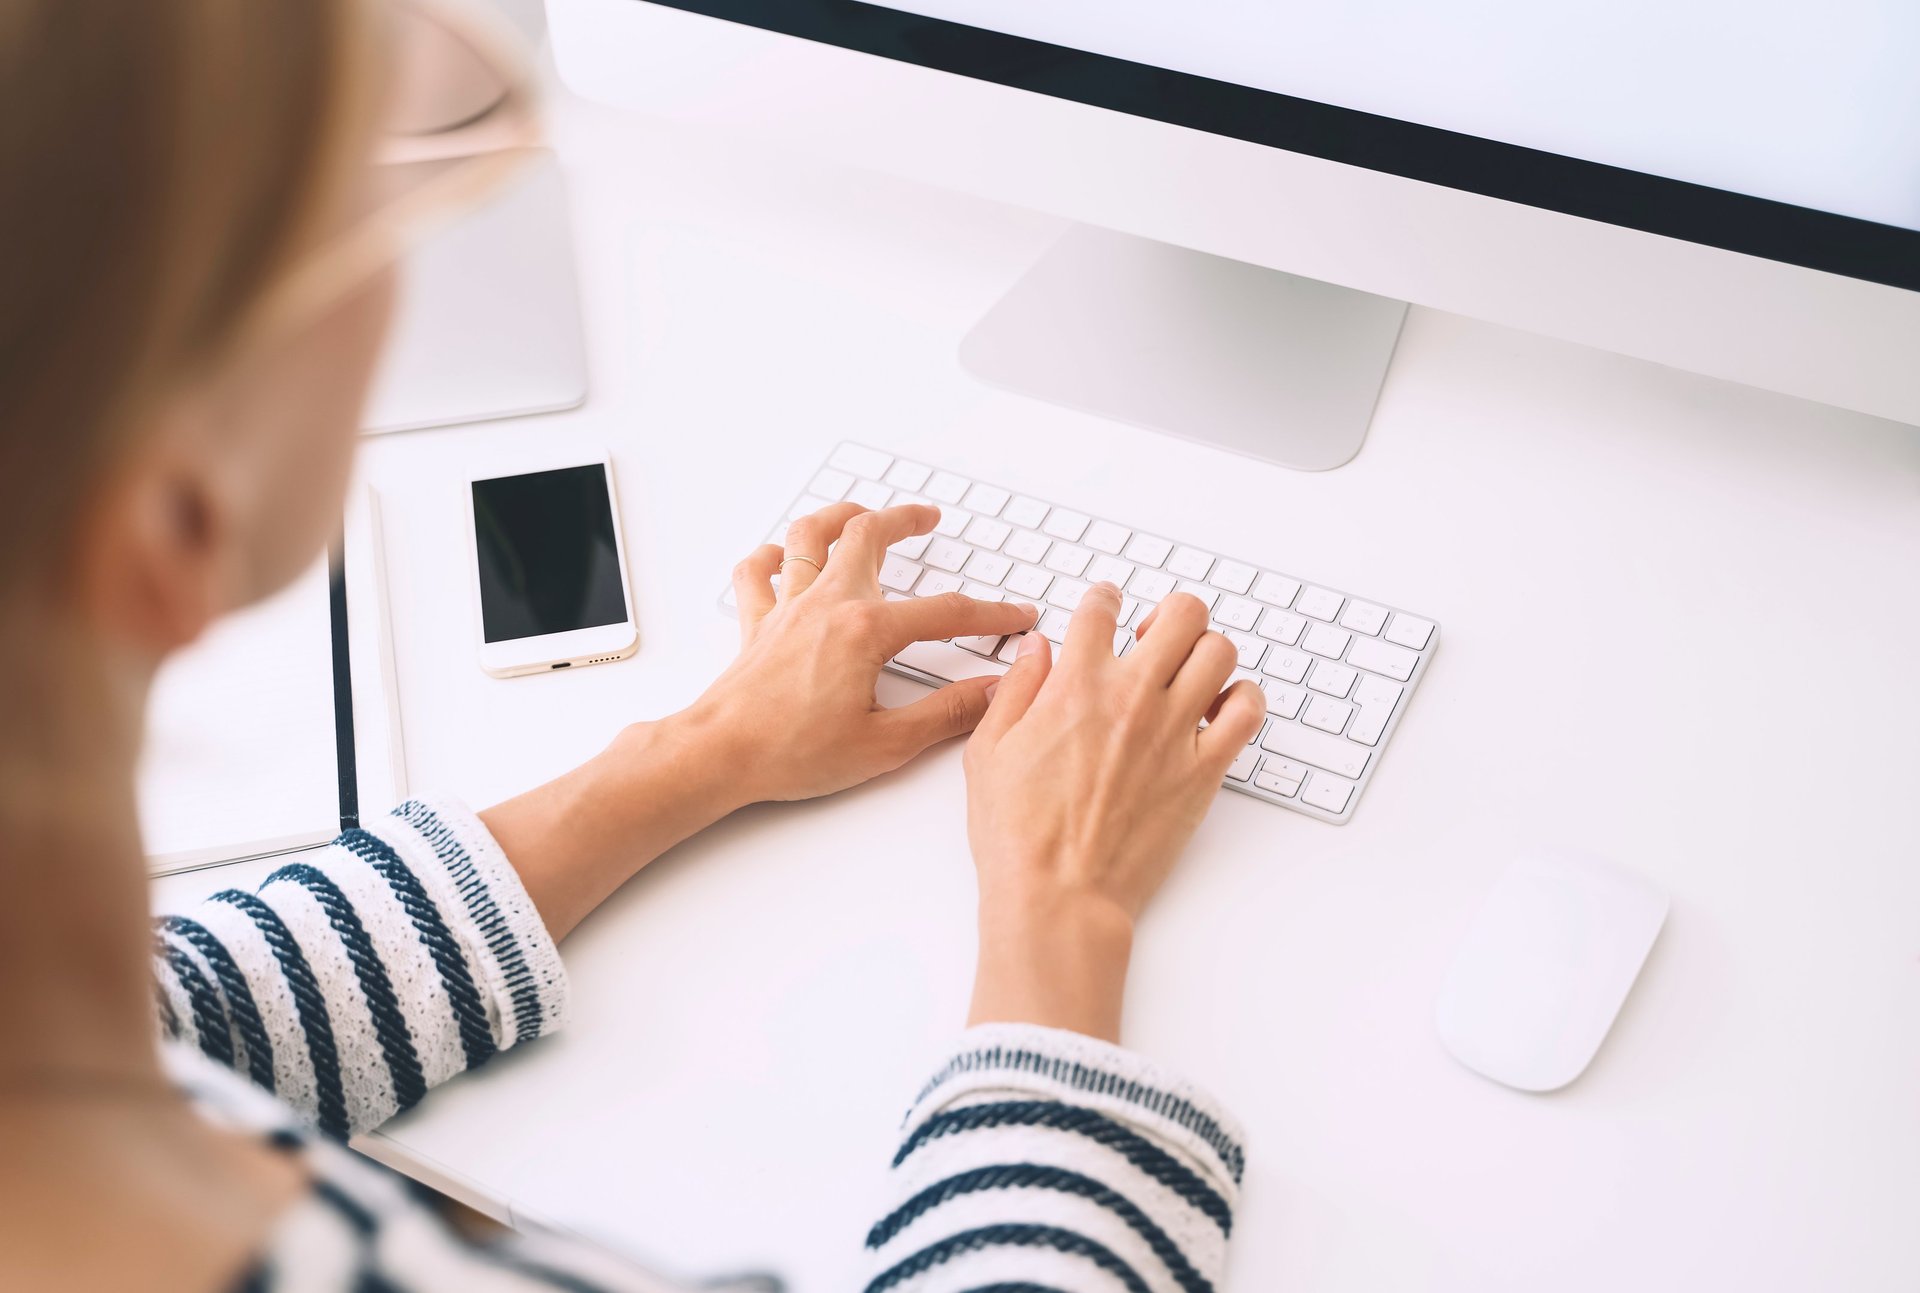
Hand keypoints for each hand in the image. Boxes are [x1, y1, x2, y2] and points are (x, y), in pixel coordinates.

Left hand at [695, 501, 1039, 803]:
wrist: (720, 755)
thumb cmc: (792, 752)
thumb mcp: (887, 744)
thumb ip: (946, 714)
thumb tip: (992, 693)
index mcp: (865, 630)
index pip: (945, 612)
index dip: (991, 613)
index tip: (1016, 615)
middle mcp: (826, 605)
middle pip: (868, 537)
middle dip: (904, 520)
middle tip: (928, 518)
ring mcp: (787, 609)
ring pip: (809, 536)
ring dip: (839, 516)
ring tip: (861, 512)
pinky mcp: (757, 625)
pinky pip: (758, 573)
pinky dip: (772, 556)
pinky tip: (782, 556)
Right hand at [961, 583, 1264, 1040]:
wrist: (1059, 896)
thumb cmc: (1018, 836)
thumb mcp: (988, 752)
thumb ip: (1016, 690)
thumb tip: (1038, 650)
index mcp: (1075, 686)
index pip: (1101, 607)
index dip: (1103, 600)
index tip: (1104, 606)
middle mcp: (1132, 697)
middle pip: (1181, 613)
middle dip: (1169, 614)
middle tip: (1154, 637)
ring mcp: (1175, 731)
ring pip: (1220, 650)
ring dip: (1205, 651)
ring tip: (1186, 673)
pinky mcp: (1204, 769)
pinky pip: (1248, 710)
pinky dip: (1240, 698)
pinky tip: (1217, 709)